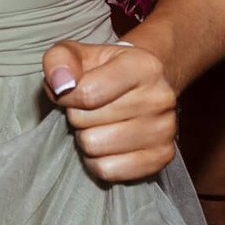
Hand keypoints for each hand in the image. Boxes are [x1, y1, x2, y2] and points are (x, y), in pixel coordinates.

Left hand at [43, 40, 178, 183]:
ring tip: (97, 124)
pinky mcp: (162, 156)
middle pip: (87, 122)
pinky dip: (97, 162)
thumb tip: (60, 85)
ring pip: (95, 148)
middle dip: (77, 116)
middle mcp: (160, 97)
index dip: (66, 97)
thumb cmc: (102, 70)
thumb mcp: (76, 53)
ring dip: (86, 138)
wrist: (140, 84)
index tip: (69, 92)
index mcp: (142, 66)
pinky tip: (105, 145)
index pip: (87, 93)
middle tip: (88, 109)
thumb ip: (59, 61)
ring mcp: (164, 129)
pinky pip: (109, 170)